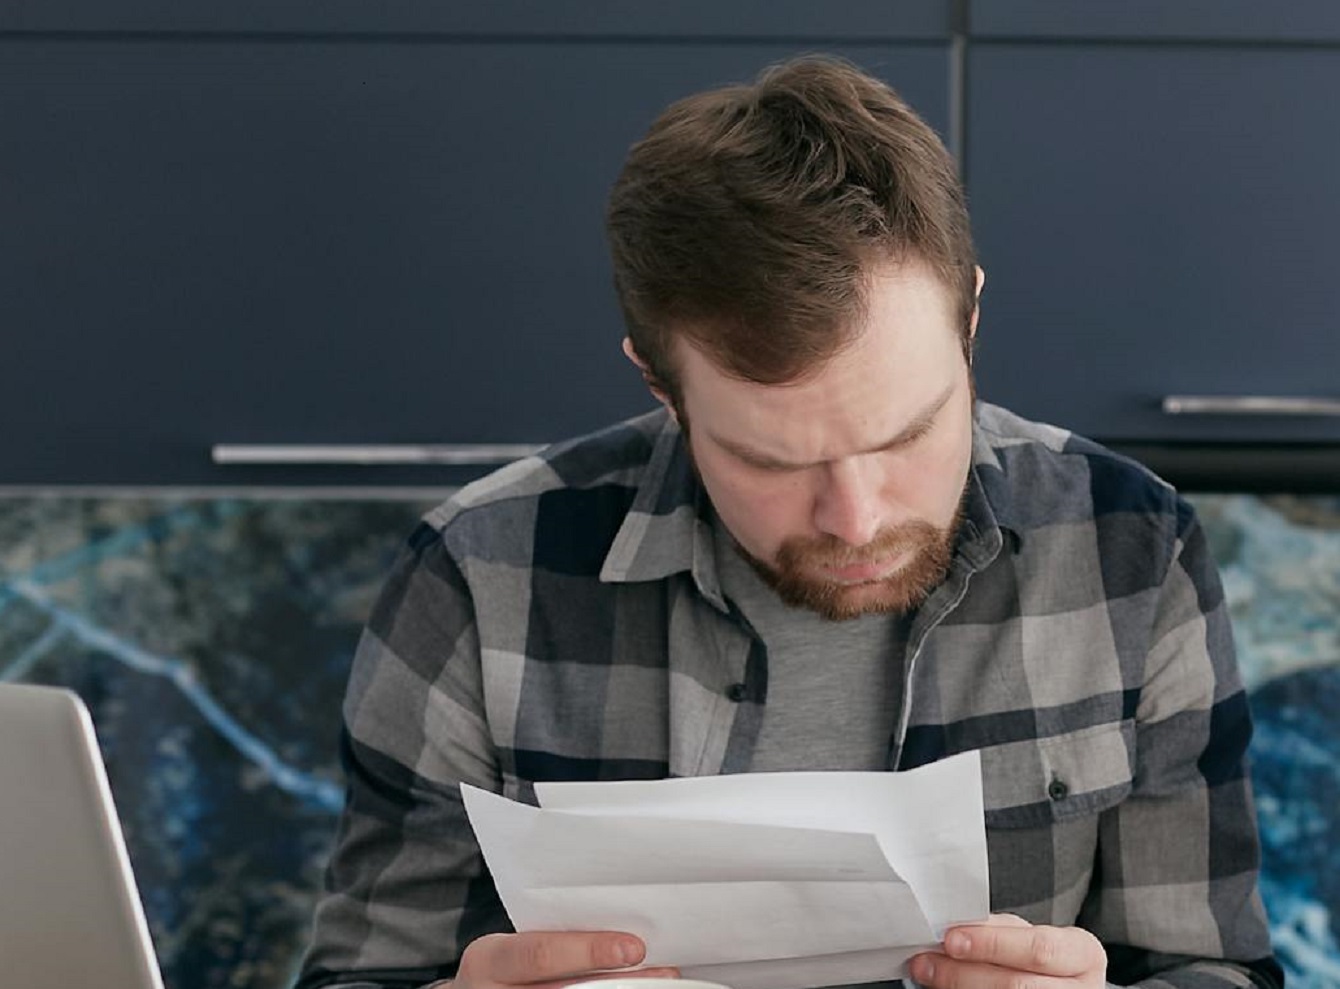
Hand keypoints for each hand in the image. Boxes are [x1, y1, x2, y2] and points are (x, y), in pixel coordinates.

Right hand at [451, 930, 678, 988]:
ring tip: (658, 984)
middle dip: (620, 984)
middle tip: (664, 973)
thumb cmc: (508, 964)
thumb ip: (555, 936)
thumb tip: (626, 932)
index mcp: (488, 960)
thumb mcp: (516, 944)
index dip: (589, 951)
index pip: (540, 954)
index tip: (634, 948)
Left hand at [908, 914, 1105, 987]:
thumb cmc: (1038, 956)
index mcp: (1083, 954)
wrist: (1058, 983)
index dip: (993, 944)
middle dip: (965, 972)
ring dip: (959, 987)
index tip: (951, 938)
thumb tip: (953, 928)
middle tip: (927, 961)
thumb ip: (997, 930)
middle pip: (1018, 985)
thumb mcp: (1028, 935)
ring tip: (928, 974)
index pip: (1038, 949)